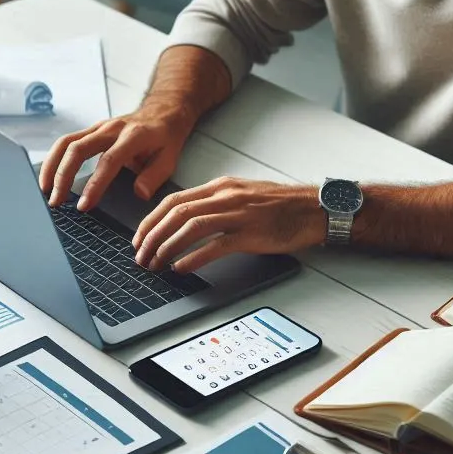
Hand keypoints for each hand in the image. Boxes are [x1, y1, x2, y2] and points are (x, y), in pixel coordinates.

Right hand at [39, 102, 192, 210]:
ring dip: (52, 166)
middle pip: (78, 149)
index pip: (108, 161)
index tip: (84, 205)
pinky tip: (49, 176)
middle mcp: (111, 129)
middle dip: (63, 176)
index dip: (94, 184)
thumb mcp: (170, 158)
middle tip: (56, 201)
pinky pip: (67, 142)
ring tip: (45, 191)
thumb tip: (139, 194)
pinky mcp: (91, 130)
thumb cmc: (166, 137)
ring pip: (66, 143)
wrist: (163, 111)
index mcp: (133, 136)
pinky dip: (55, 159)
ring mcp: (99, 127)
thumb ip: (155, 176)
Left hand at [133, 177, 324, 273]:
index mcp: (221, 186)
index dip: (151, 220)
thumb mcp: (242, 193)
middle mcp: (226, 196)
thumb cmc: (281, 205)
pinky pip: (215, 246)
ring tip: (155, 263)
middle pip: (176, 213)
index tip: (139, 237)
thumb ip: (216, 202)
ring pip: (190, 227)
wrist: (313, 208)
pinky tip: (181, 267)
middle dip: (152, 235)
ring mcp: (238, 214)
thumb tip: (187, 218)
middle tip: (140, 255)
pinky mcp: (251, 234)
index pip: (174, 200)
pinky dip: (193, 257)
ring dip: (167, 247)